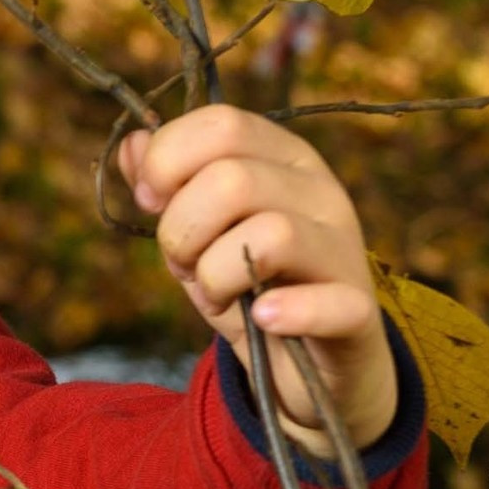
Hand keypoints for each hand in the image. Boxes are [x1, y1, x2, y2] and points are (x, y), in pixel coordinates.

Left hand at [116, 105, 396, 457]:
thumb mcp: (196, 234)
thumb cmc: (248, 286)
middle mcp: (319, 190)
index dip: (167, 163)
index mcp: (282, 157)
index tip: (151, 203)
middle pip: (232, 179)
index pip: (222, 124)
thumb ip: (165, 188)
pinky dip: (286, 312)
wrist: (309, 364)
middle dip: (182, 230)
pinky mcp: (356, 309)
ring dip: (216, 275)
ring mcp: (342, 248)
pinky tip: (262, 318)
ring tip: (217, 296)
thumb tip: (132, 144)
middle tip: (185, 264)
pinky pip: (327, 302)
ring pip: (271, 235)